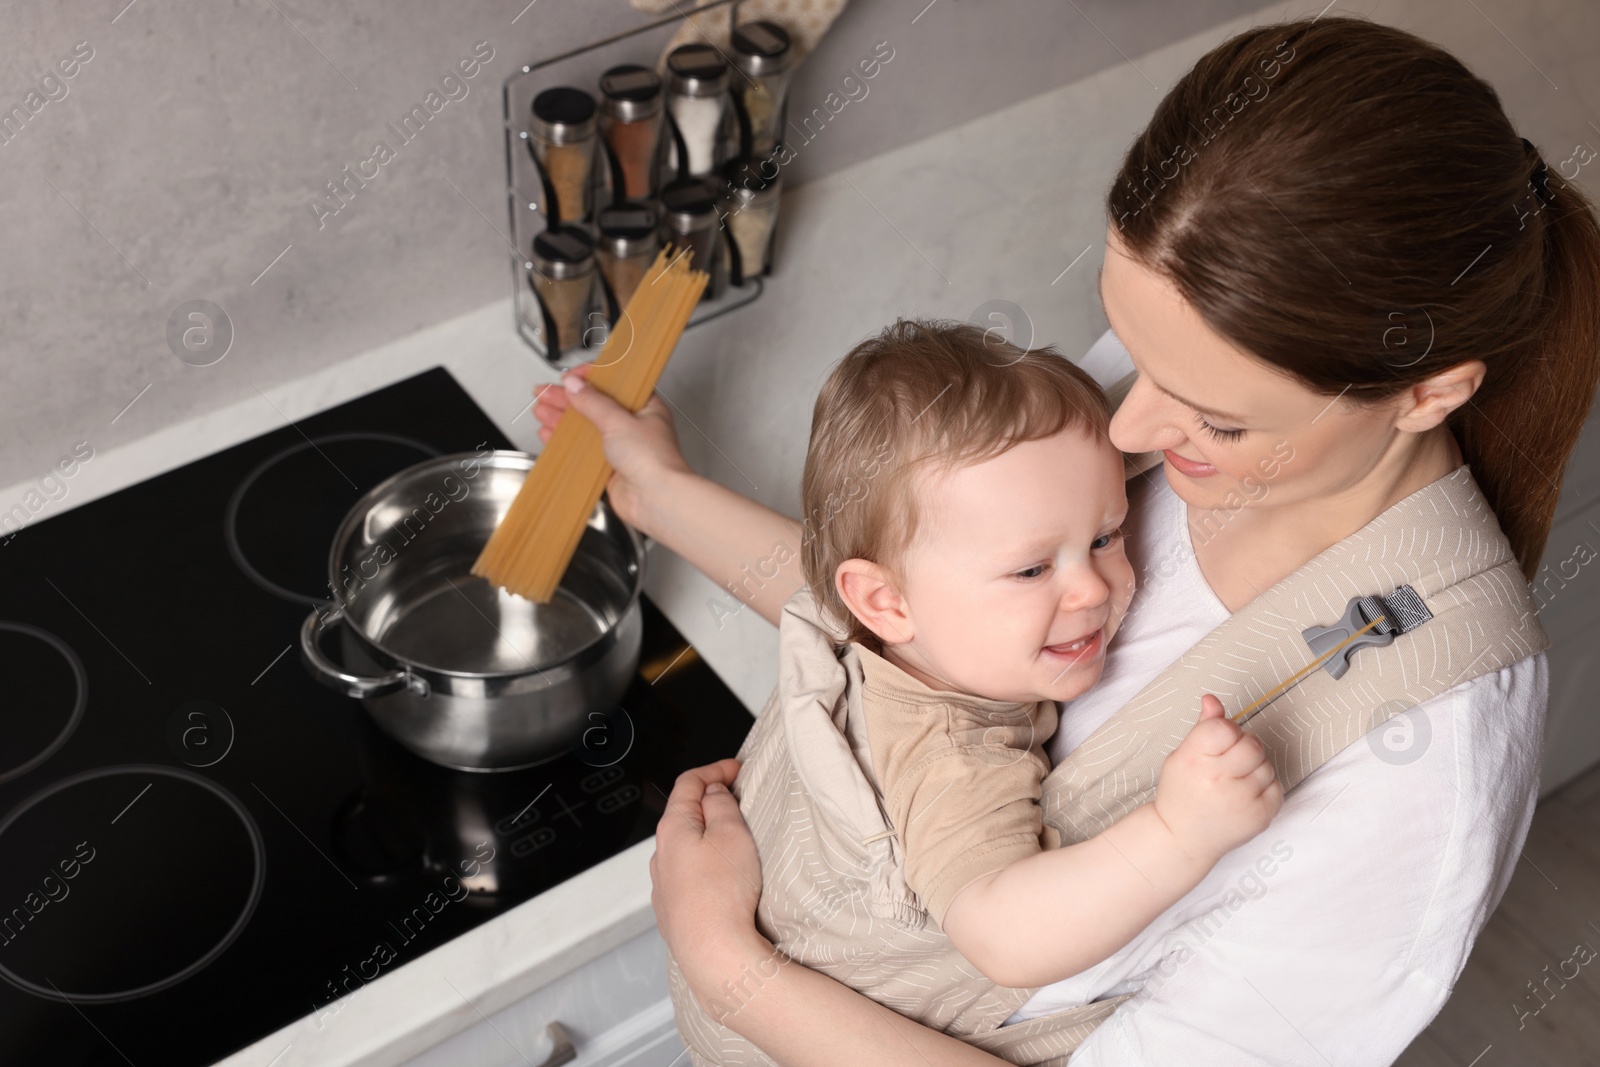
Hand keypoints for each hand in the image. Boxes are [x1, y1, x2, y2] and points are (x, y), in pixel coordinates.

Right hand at [531, 363, 692, 531]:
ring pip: (586, 427)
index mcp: (645, 406)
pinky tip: (549, 435)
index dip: (590, 377)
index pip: (614, 383)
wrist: (656, 500)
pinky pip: (582, 450)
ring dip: (562, 418)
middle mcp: (634, 425)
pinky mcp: (609, 467)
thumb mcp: (618, 420)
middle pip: (595, 404)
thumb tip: (576, 384)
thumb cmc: (653, 461)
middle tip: (545, 392)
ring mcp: (621, 446)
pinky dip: (565, 442)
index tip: (570, 377)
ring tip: (540, 409)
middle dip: (567, 398)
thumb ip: (594, 402)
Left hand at [649, 759, 766, 1006]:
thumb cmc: (723, 893)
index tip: (737, 768)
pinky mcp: (673, 912)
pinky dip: (705, 864)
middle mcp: (661, 855)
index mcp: (672, 829)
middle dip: (711, 801)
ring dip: (707, 836)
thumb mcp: (731, 833)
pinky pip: (688, 876)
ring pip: (685, 848)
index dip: (715, 769)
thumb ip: (720, 805)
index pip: (688, 783)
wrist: (713, 953)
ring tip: (735, 840)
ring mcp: (663, 886)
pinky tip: (723, 877)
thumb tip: (713, 792)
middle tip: (739, 799)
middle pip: (684, 814)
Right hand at [1153, 695, 1282, 864]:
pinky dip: (1264, 787)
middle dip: (1243, 747)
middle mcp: (1218, 778)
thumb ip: (1203, 726)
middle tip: (1228, 762)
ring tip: (1235, 781)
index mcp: (1195, 759)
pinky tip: (1245, 794)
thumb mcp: (1182, 755)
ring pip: (1266, 764)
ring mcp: (1242, 799)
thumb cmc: (1181, 793)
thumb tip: (1212, 699)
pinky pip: (1276, 786)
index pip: (1225, 727)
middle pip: (1252, 744)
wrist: (1182, 837)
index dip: (1225, 731)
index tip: (1217, 742)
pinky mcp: (1260, 815)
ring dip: (1254, 768)